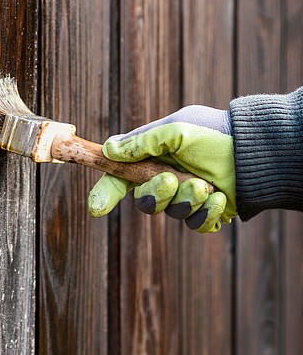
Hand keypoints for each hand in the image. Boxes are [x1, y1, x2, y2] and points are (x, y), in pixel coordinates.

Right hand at [88, 105, 235, 232]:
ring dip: (186, 199)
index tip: (96, 208)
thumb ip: (142, 142)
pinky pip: (195, 224)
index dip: (106, 192)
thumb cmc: (216, 134)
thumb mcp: (176, 129)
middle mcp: (166, 178)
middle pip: (143, 200)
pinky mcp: (206, 213)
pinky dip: (206, 212)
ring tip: (205, 184)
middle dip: (154, 192)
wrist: (258, 150)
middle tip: (170, 180)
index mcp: (153, 157)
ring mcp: (186, 197)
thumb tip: (110, 150)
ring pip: (170, 213)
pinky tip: (219, 197)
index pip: (121, 177)